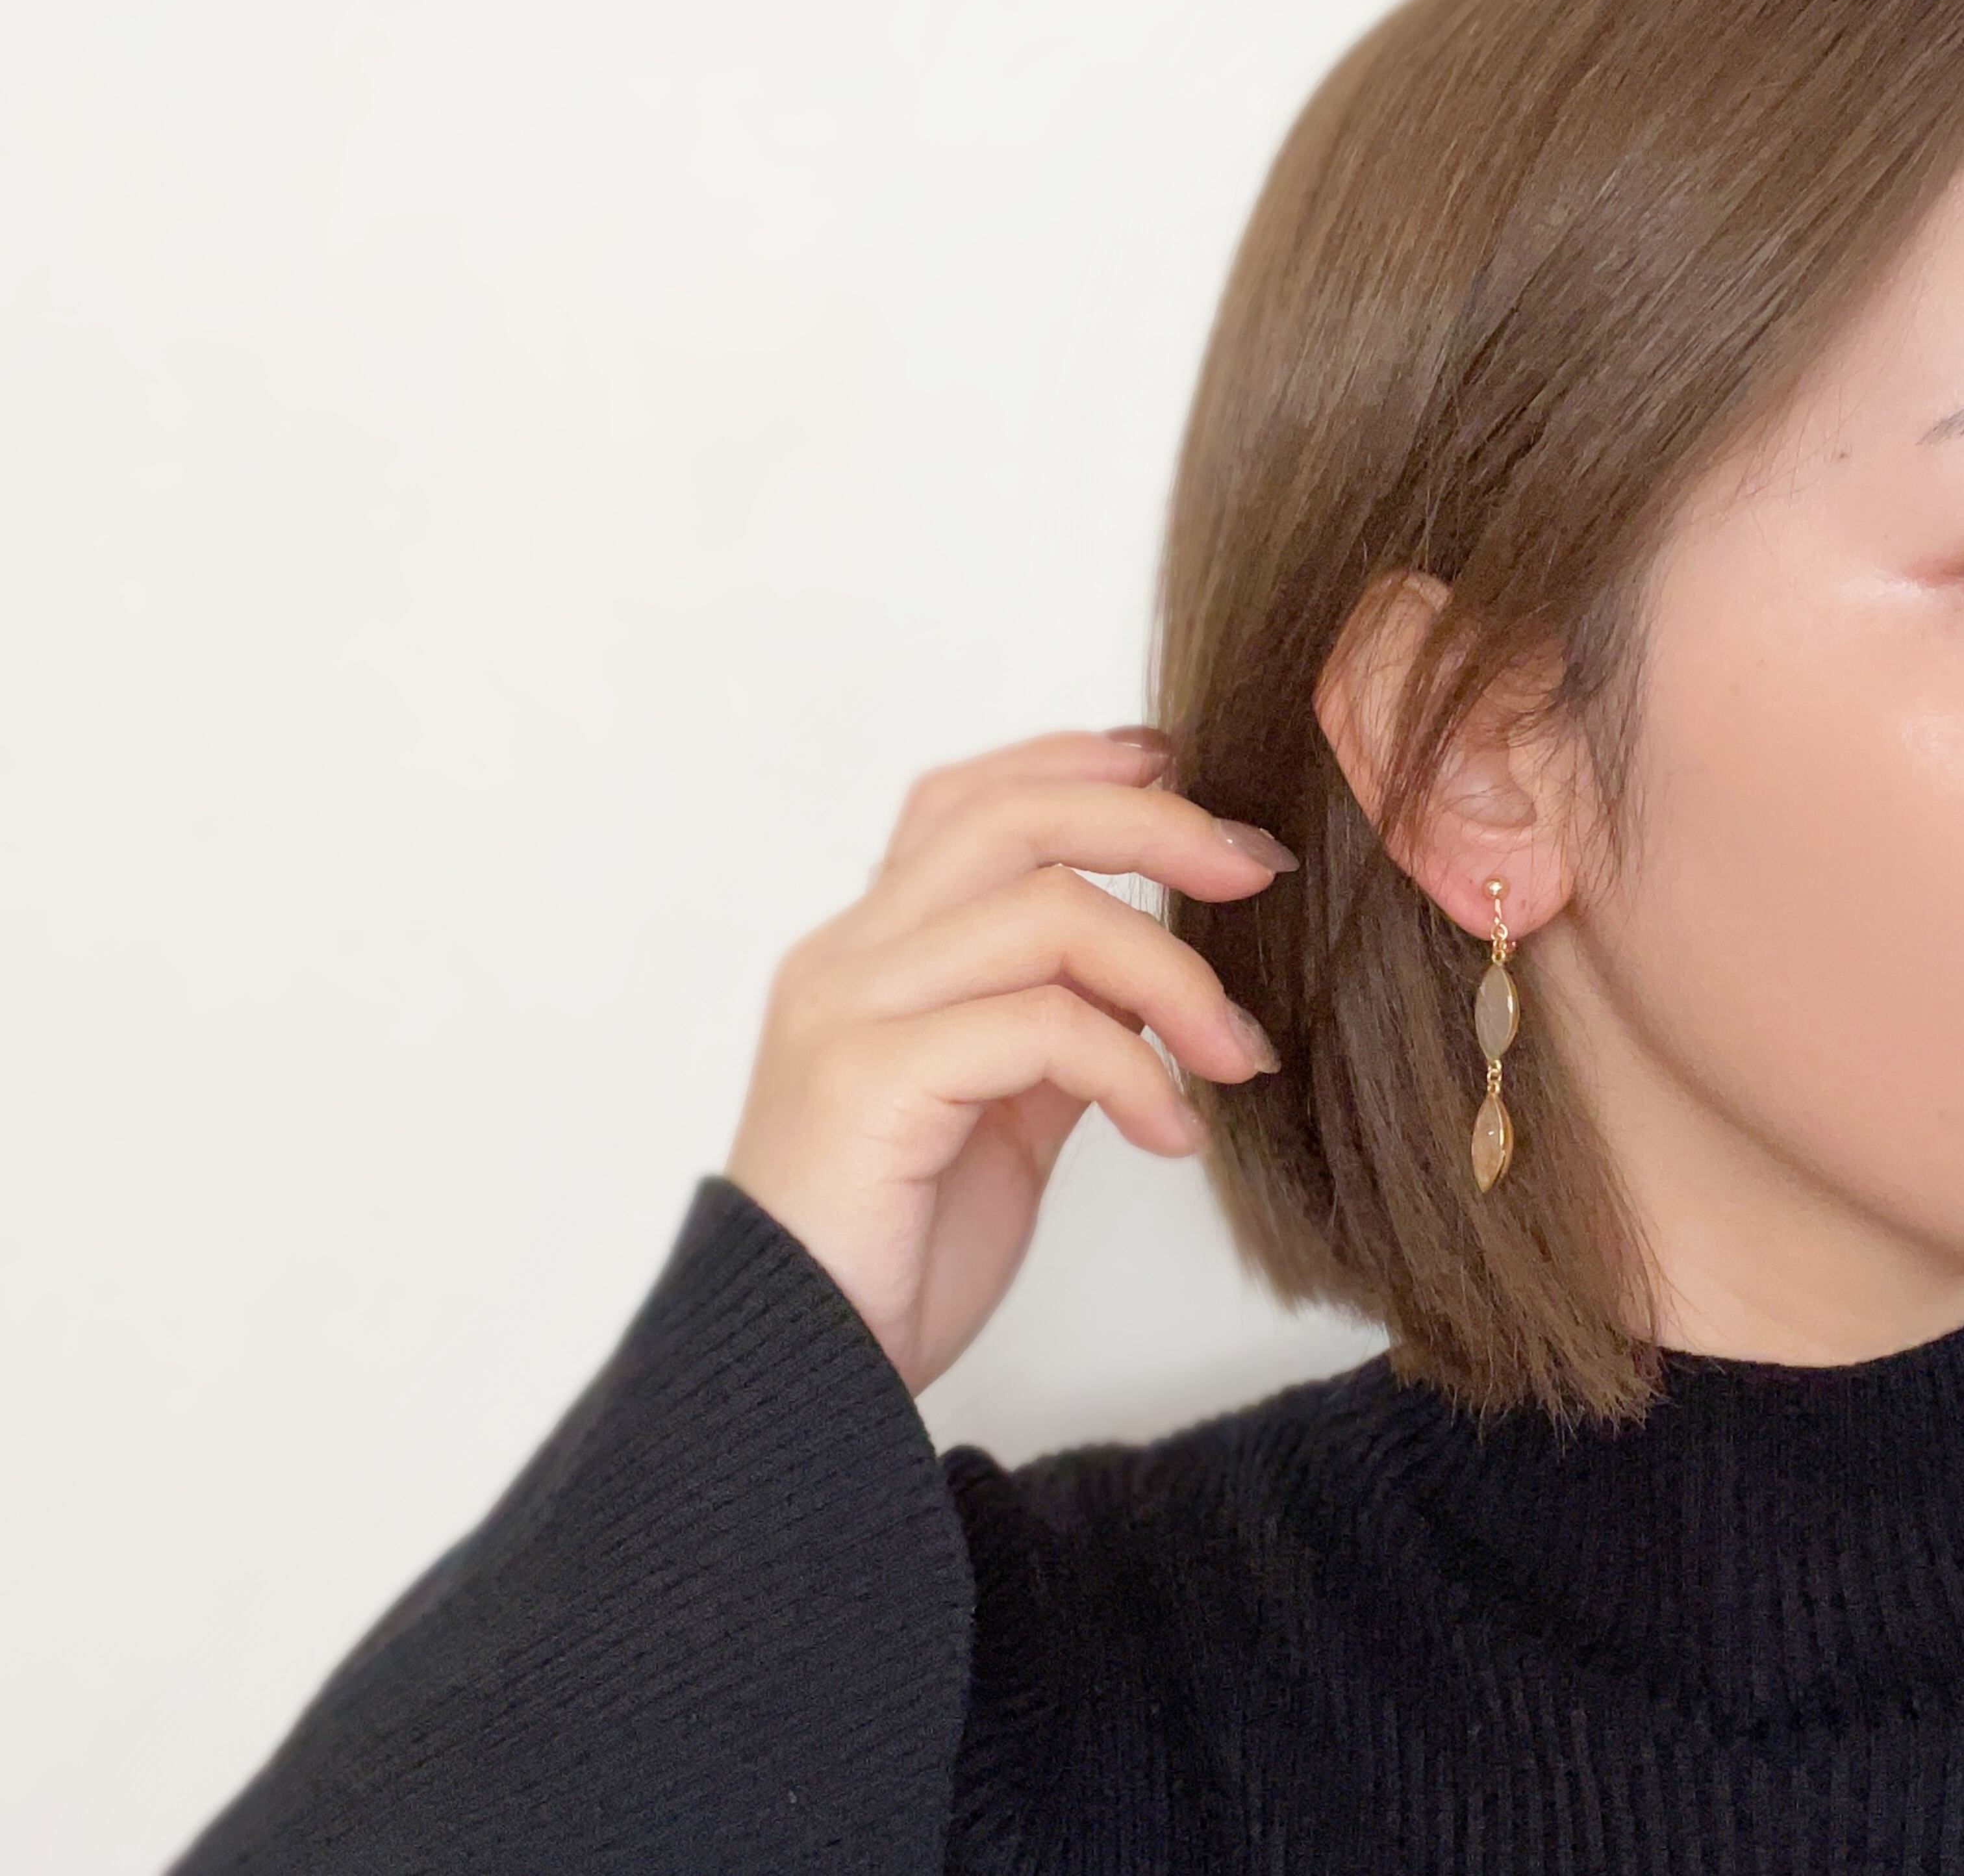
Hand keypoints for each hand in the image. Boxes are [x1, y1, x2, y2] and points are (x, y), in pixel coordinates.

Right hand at [721, 726, 1295, 1395]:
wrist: (795, 1378)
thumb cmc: (895, 1253)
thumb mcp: (1000, 1120)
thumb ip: (1055, 1034)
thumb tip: (1155, 983)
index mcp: (871, 953)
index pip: (965, 802)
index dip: (1073, 762)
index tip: (1178, 769)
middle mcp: (848, 957)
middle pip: (1010, 819)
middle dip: (1150, 823)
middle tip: (1254, 868)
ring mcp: (850, 1009)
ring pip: (1043, 911)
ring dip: (1173, 972)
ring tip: (1237, 1053)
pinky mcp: (870, 1077)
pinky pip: (1041, 1026)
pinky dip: (1134, 1070)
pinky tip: (1170, 1135)